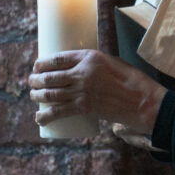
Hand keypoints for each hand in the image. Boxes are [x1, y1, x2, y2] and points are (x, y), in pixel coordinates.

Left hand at [29, 50, 165, 134]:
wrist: (143, 101)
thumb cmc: (132, 81)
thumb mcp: (113, 63)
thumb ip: (95, 66)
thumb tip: (80, 70)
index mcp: (90, 56)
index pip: (58, 58)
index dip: (42, 63)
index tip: (36, 66)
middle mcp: (83, 72)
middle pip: (51, 76)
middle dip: (36, 79)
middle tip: (31, 82)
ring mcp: (83, 91)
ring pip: (51, 93)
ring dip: (37, 95)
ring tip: (33, 95)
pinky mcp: (85, 108)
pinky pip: (58, 112)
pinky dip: (45, 115)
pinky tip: (39, 117)